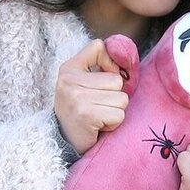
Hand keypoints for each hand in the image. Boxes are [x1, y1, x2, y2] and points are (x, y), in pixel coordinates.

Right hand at [54, 39, 128, 154]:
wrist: (64, 142)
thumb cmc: (80, 109)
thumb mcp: (82, 81)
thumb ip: (100, 67)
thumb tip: (125, 67)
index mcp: (69, 68)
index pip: (98, 46)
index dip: (109, 63)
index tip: (102, 81)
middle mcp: (69, 80)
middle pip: (117, 80)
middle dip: (114, 96)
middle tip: (97, 106)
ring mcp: (77, 97)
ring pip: (122, 99)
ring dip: (115, 111)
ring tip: (98, 116)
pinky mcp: (86, 115)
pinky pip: (119, 115)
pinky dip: (113, 123)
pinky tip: (98, 126)